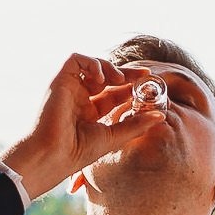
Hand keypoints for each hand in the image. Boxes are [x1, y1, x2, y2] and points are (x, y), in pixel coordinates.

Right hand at [1, 53, 168, 199]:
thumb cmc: (79, 151)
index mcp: (90, 112)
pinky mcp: (60, 80)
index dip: (131, 84)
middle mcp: (79, 98)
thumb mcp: (115, 136)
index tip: (148, 80)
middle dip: (125, 72)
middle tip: (143, 74)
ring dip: (109, 67)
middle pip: (105, 76)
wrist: (54, 154)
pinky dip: (91, 63)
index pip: (114, 92)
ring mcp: (69, 88)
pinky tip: (102, 78)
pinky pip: (76, 59)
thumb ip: (136, 124)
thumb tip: (160, 116)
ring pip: (92, 64)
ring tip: (119, 80)